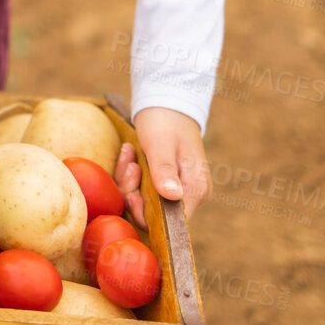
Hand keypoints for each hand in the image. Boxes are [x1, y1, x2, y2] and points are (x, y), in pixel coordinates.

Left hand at [111, 107, 209, 224]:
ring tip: (129, 155)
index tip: (131, 194)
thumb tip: (172, 196)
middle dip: (134, 192)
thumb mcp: (161, 144)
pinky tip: (130, 154)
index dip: (146, 214)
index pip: (170, 222)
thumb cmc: (165, 121)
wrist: (167, 101)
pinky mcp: (165, 181)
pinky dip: (132, 173)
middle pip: (155, 213)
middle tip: (130, 166)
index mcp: (195, 190)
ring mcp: (177, 188)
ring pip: (146, 200)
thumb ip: (164, 170)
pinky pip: (144, 187)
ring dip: (130, 180)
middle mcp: (190, 194)